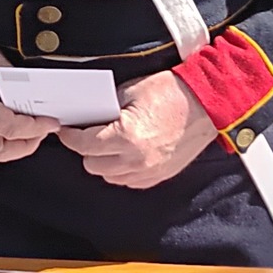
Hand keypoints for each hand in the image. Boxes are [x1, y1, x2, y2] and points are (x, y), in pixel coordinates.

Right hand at [0, 23, 59, 162]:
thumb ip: (15, 87)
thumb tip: (36, 103)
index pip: (9, 129)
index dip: (35, 128)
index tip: (51, 122)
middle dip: (25, 145)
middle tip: (41, 131)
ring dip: (13, 144)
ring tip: (29, 129)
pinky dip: (1, 136)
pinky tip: (12, 122)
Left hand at [56, 70, 215, 188]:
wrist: (206, 103)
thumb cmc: (170, 92)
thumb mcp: (129, 91)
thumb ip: (105, 109)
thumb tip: (87, 118)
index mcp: (127, 137)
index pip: (85, 145)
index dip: (70, 136)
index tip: (65, 130)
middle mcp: (137, 159)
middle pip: (93, 165)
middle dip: (85, 149)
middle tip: (86, 133)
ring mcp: (150, 171)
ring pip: (110, 177)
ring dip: (103, 162)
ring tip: (105, 143)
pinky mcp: (161, 175)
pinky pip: (129, 181)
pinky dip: (122, 170)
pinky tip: (124, 153)